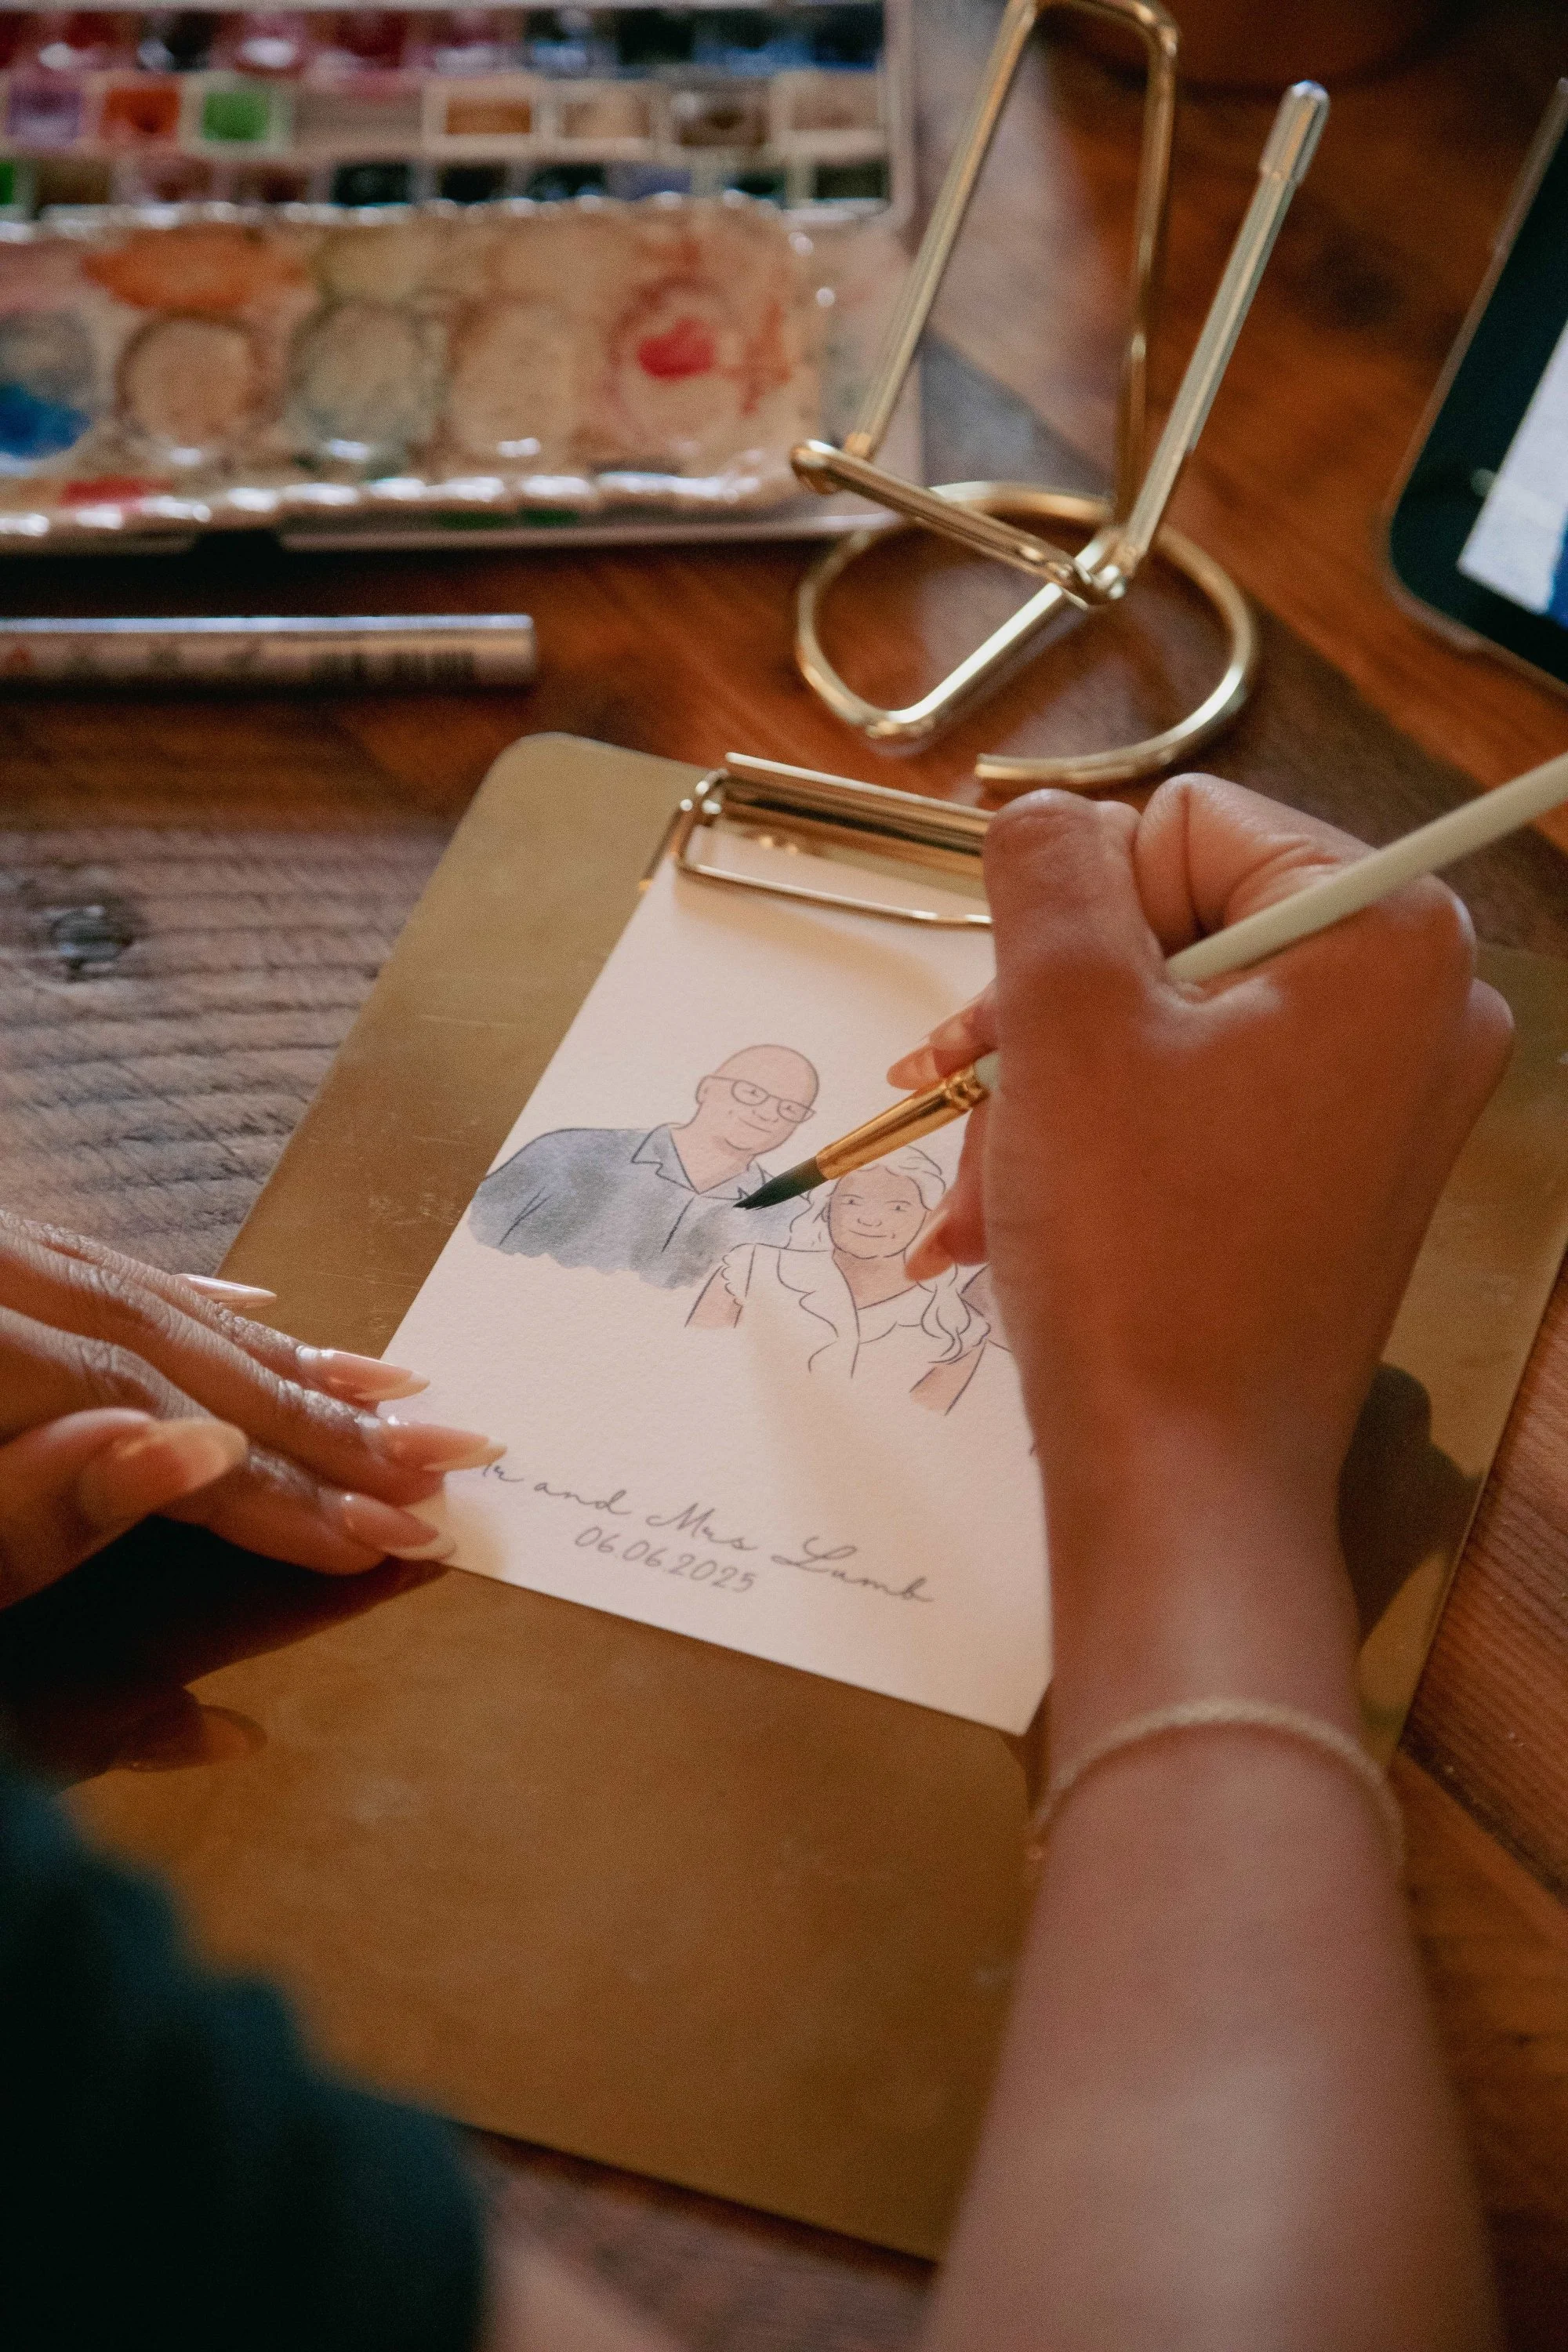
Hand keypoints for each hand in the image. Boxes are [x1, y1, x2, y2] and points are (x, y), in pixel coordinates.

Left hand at [0, 1215, 501, 1605]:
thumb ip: (28, 1505)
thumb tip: (199, 1453)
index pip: (146, 1410)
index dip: (268, 1478)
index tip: (379, 1531)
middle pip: (172, 1342)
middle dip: (310, 1413)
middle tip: (444, 1460)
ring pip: (149, 1297)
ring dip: (273, 1355)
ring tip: (392, 1394)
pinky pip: (94, 1267)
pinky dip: (185, 1302)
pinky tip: (255, 1311)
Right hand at [889, 775, 1512, 1534]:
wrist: (1184, 1480)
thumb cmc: (1136, 1252)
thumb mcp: (1064, 1019)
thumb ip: (1049, 871)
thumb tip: (1047, 816)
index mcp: (1386, 935)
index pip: (1186, 823)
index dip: (1079, 911)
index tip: (1017, 1020)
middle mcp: (1416, 1006)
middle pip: (1179, 925)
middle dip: (1053, 1012)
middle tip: (962, 1095)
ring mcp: (1386, 1100)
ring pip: (1172, 1023)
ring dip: (1053, 1087)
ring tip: (976, 1184)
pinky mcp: (1341, 1175)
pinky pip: (1201, 1102)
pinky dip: (1100, 1141)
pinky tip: (1010, 1212)